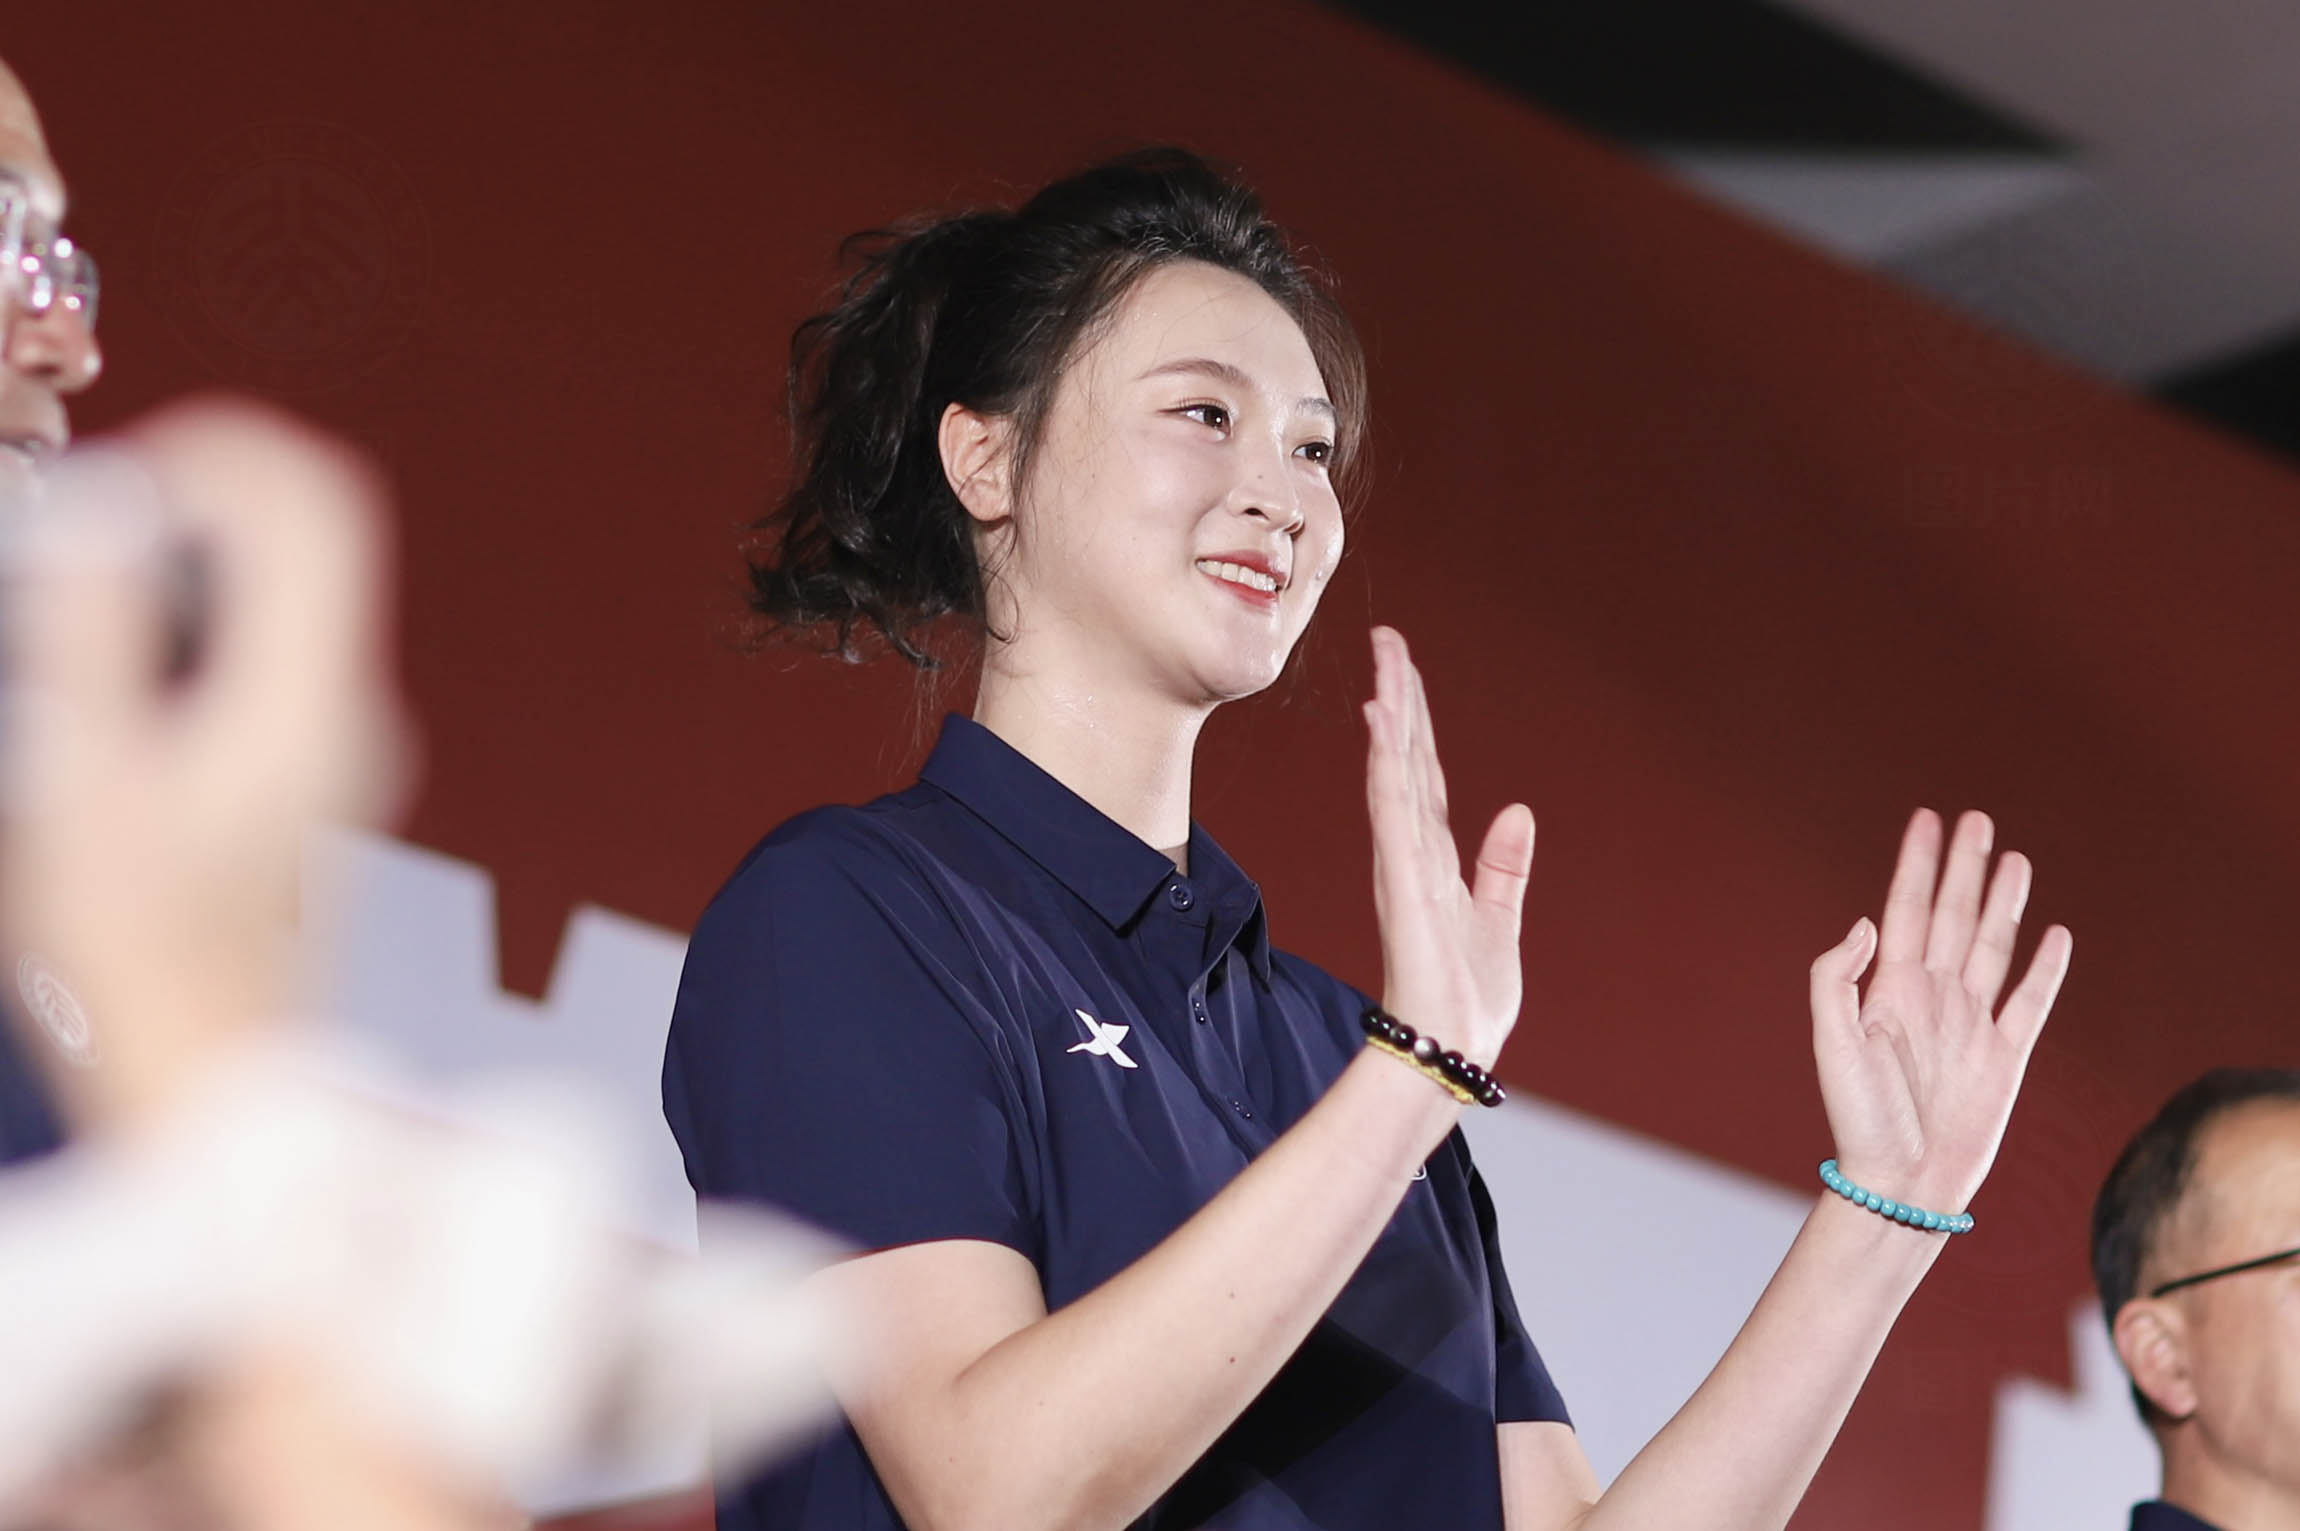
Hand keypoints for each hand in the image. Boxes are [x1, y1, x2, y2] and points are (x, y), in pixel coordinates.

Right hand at [0, 398, 412, 1126]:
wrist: (207, 1068)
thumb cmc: (148, 961)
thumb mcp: (87, 787)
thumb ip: (97, 639)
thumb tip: (106, 519)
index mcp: (310, 703)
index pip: (317, 509)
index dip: (225, 456)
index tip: (128, 481)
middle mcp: (347, 713)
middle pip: (308, 537)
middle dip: (200, 501)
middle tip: (96, 533)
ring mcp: (340, 744)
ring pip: (289, 592)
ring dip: (193, 563)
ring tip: (89, 603)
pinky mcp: (312, 772)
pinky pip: (271, 651)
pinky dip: (201, 623)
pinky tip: (121, 680)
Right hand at [1361, 627, 1534, 1069]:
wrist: (1451, 1048)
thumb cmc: (1468, 998)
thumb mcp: (1498, 920)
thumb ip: (1504, 866)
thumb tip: (1517, 810)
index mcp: (1433, 858)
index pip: (1421, 772)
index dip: (1414, 720)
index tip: (1401, 671)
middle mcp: (1412, 850)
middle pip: (1403, 757)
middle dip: (1398, 696)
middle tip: (1388, 638)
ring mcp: (1404, 861)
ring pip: (1394, 771)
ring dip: (1390, 715)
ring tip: (1384, 663)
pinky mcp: (1405, 879)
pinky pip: (1394, 808)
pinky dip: (1388, 762)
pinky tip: (1382, 722)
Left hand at [1810, 809, 2072, 1212]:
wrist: (1902, 1183)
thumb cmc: (1860, 1121)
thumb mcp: (1834, 1044)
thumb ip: (1838, 980)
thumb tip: (1867, 922)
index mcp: (1890, 990)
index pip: (1906, 909)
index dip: (1916, 864)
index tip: (1926, 819)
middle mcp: (1933, 998)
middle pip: (1954, 915)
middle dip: (1964, 867)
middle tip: (1976, 818)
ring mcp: (1971, 1024)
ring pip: (1993, 946)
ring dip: (2003, 902)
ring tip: (2014, 858)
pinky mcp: (2006, 1057)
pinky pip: (2030, 1002)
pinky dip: (2044, 967)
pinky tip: (2054, 933)